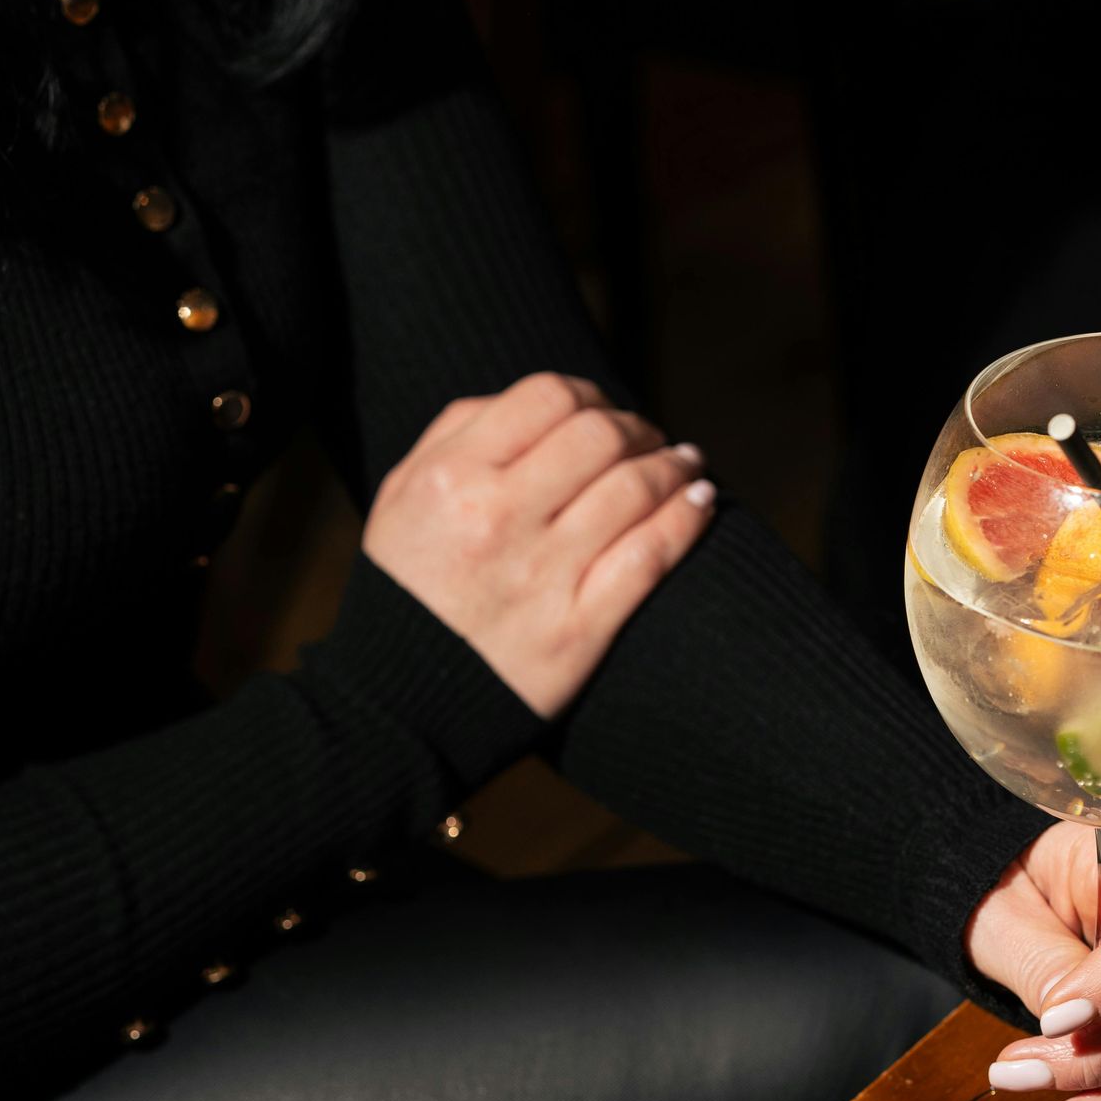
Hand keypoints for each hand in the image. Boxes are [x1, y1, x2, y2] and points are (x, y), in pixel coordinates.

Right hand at [361, 372, 713, 718]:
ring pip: (635, 489)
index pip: (548, 396)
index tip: (607, 411)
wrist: (398, 704)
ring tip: (688, 466)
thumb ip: (457, 434)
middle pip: (599, 436)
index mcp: (451, 477)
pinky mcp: (578, 630)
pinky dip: (688, 520)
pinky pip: (650, 556)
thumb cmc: (407, 590)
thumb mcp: (402, 499)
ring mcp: (541, 575)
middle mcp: (496, 517)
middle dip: (639, 429)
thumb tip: (540, 402)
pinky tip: (701, 504)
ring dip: (675, 467)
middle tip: (653, 440)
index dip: (592, 395)